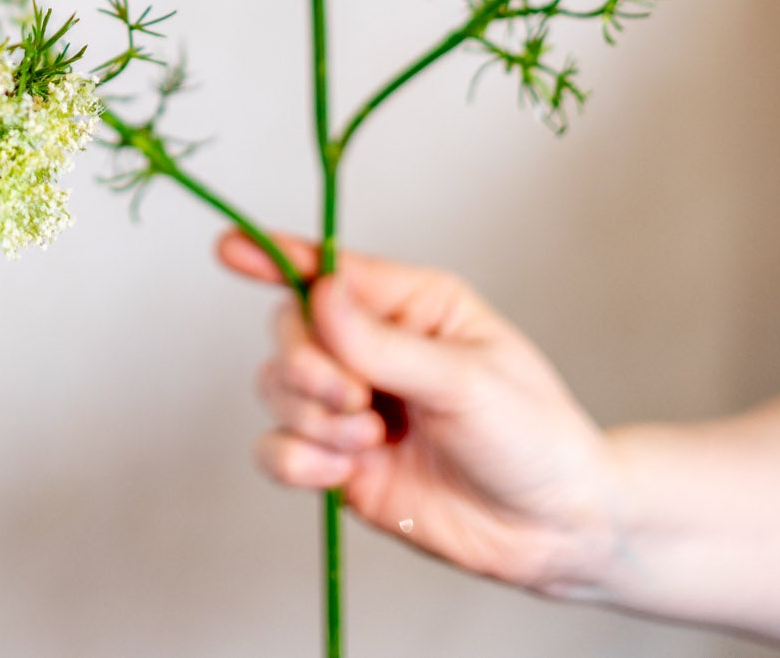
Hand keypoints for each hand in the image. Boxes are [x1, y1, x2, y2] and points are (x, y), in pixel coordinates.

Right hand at [219, 231, 619, 594]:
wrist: (552, 530)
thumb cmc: (531, 434)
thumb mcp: (466, 379)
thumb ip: (385, 344)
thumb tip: (320, 293)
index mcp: (410, 305)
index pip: (330, 270)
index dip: (274, 256)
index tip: (227, 249)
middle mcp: (371, 348)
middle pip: (289, 329)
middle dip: (308, 364)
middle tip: (355, 398)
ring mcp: (352, 408)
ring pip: (278, 388)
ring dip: (312, 417)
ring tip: (369, 441)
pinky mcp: (341, 465)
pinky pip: (278, 450)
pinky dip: (295, 460)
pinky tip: (336, 473)